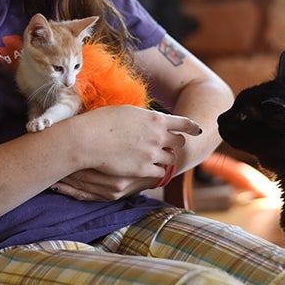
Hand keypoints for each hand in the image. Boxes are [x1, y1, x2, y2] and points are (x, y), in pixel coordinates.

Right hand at [54, 105, 199, 199]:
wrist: (88, 139)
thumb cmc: (102, 121)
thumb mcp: (128, 111)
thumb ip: (145, 118)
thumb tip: (152, 120)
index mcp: (156, 119)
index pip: (183, 123)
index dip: (191, 127)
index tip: (196, 130)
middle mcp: (159, 136)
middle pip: (179, 143)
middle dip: (174, 144)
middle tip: (166, 146)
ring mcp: (152, 154)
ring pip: (170, 160)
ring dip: (164, 159)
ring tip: (154, 158)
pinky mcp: (143, 169)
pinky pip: (159, 173)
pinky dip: (156, 172)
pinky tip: (148, 170)